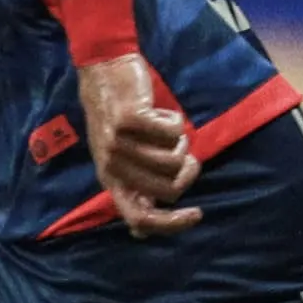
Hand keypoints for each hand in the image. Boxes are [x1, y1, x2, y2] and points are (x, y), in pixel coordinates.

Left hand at [78, 55, 204, 237]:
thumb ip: (135, 188)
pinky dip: (174, 120)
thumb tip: (142, 232)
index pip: (140, 221)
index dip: (172, 225)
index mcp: (111, 180)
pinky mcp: (129, 120)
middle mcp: (112, 166)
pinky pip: (173, 132)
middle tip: (186, 154)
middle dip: (188, 172)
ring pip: (175, 160)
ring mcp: (118, 143)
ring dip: (180, 142)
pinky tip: (158, 112)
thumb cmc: (122, 117)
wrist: (104, 70)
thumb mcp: (121, 157)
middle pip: (169, 190)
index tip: (197, 213)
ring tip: (164, 127)